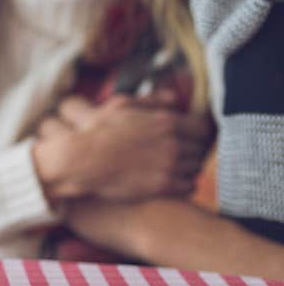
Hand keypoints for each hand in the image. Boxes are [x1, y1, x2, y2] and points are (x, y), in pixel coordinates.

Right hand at [32, 93, 213, 202]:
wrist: (80, 161)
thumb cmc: (96, 131)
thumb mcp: (121, 105)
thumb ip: (152, 100)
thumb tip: (174, 98)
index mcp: (166, 122)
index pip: (204, 128)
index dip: (198, 133)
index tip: (189, 138)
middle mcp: (173, 144)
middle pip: (201, 150)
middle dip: (192, 151)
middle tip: (178, 155)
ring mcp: (169, 166)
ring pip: (196, 169)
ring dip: (188, 169)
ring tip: (171, 169)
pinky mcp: (162, 187)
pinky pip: (189, 187)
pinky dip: (183, 185)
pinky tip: (169, 181)